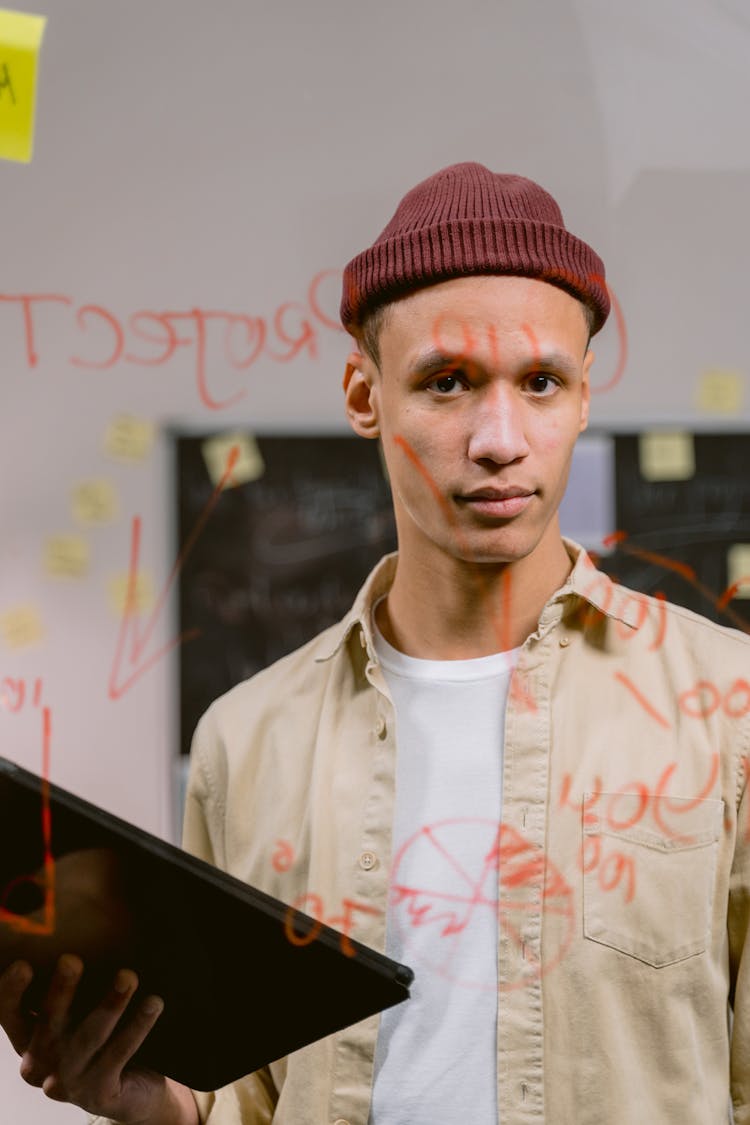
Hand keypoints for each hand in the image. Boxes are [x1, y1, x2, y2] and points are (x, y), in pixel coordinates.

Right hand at [0, 955, 196, 1124]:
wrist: (129, 1094)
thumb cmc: (96, 1043)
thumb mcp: (74, 1018)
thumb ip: (68, 990)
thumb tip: (83, 926)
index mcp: (27, 1040)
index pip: (10, 1015)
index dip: (11, 992)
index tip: (23, 964)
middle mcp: (41, 1063)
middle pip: (49, 1022)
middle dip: (61, 991)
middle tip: (72, 960)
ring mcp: (69, 1081)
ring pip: (90, 1036)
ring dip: (110, 1004)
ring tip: (128, 976)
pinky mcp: (99, 1092)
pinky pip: (120, 1053)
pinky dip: (138, 1027)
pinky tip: (153, 1004)